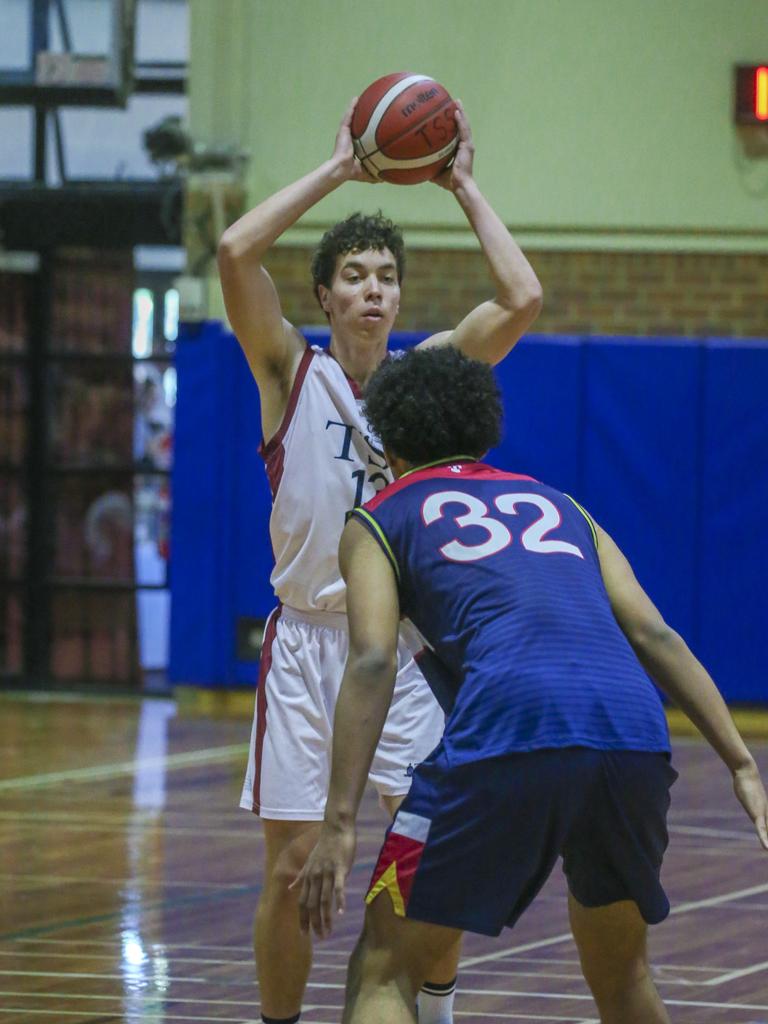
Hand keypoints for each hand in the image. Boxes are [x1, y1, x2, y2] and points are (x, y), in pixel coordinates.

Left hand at [295, 822, 356, 937]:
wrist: (336, 827)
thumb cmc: (325, 845)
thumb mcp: (310, 862)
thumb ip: (301, 877)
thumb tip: (291, 888)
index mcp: (308, 876)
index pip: (302, 902)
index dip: (302, 919)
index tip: (304, 934)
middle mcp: (315, 876)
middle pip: (311, 905)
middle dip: (314, 923)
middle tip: (320, 938)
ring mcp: (327, 872)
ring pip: (324, 900)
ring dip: (326, 918)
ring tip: (328, 932)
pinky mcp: (340, 868)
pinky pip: (338, 887)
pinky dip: (339, 900)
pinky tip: (341, 912)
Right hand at [331, 98, 378, 183]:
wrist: (341, 169)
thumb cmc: (351, 172)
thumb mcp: (366, 173)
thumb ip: (374, 174)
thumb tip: (385, 179)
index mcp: (354, 147)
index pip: (360, 136)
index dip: (364, 131)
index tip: (371, 125)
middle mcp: (349, 138)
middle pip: (355, 125)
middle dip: (360, 116)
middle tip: (367, 108)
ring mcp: (345, 134)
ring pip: (350, 117)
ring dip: (354, 107)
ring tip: (360, 98)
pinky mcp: (342, 130)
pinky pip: (347, 116)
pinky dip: (351, 107)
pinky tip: (356, 99)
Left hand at [432, 101, 474, 191]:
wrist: (460, 186)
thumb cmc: (450, 182)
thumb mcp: (436, 173)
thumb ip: (429, 168)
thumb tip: (416, 168)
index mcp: (458, 149)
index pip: (456, 133)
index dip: (453, 123)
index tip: (447, 114)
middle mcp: (464, 145)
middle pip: (461, 125)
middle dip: (458, 113)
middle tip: (453, 102)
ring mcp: (467, 145)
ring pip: (464, 125)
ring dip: (461, 112)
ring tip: (456, 101)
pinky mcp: (468, 146)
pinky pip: (464, 130)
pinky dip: (460, 120)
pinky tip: (456, 111)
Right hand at [733, 761, 767, 849]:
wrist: (746, 773)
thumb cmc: (747, 784)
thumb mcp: (750, 799)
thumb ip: (752, 805)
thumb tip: (749, 805)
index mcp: (767, 815)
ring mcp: (764, 815)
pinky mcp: (757, 813)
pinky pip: (761, 828)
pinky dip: (764, 838)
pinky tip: (766, 848)